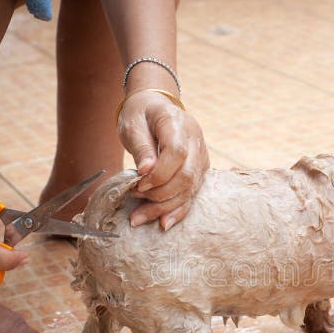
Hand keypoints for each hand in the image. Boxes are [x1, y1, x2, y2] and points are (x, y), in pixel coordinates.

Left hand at [117, 90, 209, 229]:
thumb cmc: (141, 115)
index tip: (138, 183)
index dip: (159, 173)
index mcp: (179, 124)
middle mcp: (196, 141)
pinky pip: (191, 195)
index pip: (177, 152)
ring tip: (139, 218)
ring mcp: (201, 158)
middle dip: (160, 194)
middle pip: (186, 175)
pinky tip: (163, 223)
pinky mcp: (199, 171)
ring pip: (189, 189)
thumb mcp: (133, 125)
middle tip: (134, 197)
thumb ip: (141, 147)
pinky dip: (177, 211)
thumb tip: (145, 171)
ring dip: (164, 207)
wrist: (156, 109)